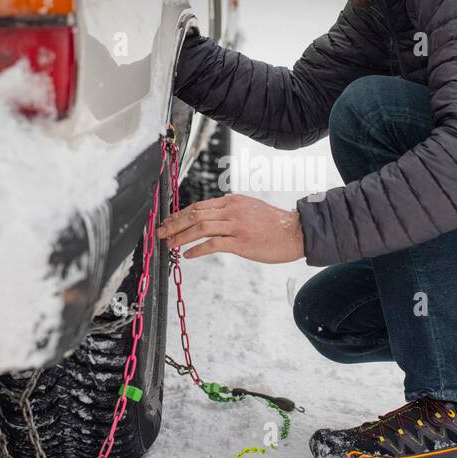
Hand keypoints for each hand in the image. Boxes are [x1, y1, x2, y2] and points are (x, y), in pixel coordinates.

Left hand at [156, 194, 304, 262]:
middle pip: (195, 214)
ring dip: (181, 237)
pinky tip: (187, 255)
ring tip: (169, 245)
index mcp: (233, 202)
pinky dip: (197, 249)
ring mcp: (237, 225)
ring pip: (200, 227)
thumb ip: (232, 212)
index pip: (199, 205)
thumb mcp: (251, 210)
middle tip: (160, 233)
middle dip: (174, 224)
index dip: (180, 214)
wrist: (296, 233)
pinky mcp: (242, 242)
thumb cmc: (274, 225)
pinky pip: (213, 244)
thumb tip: (212, 219)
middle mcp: (232, 210)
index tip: (168, 222)